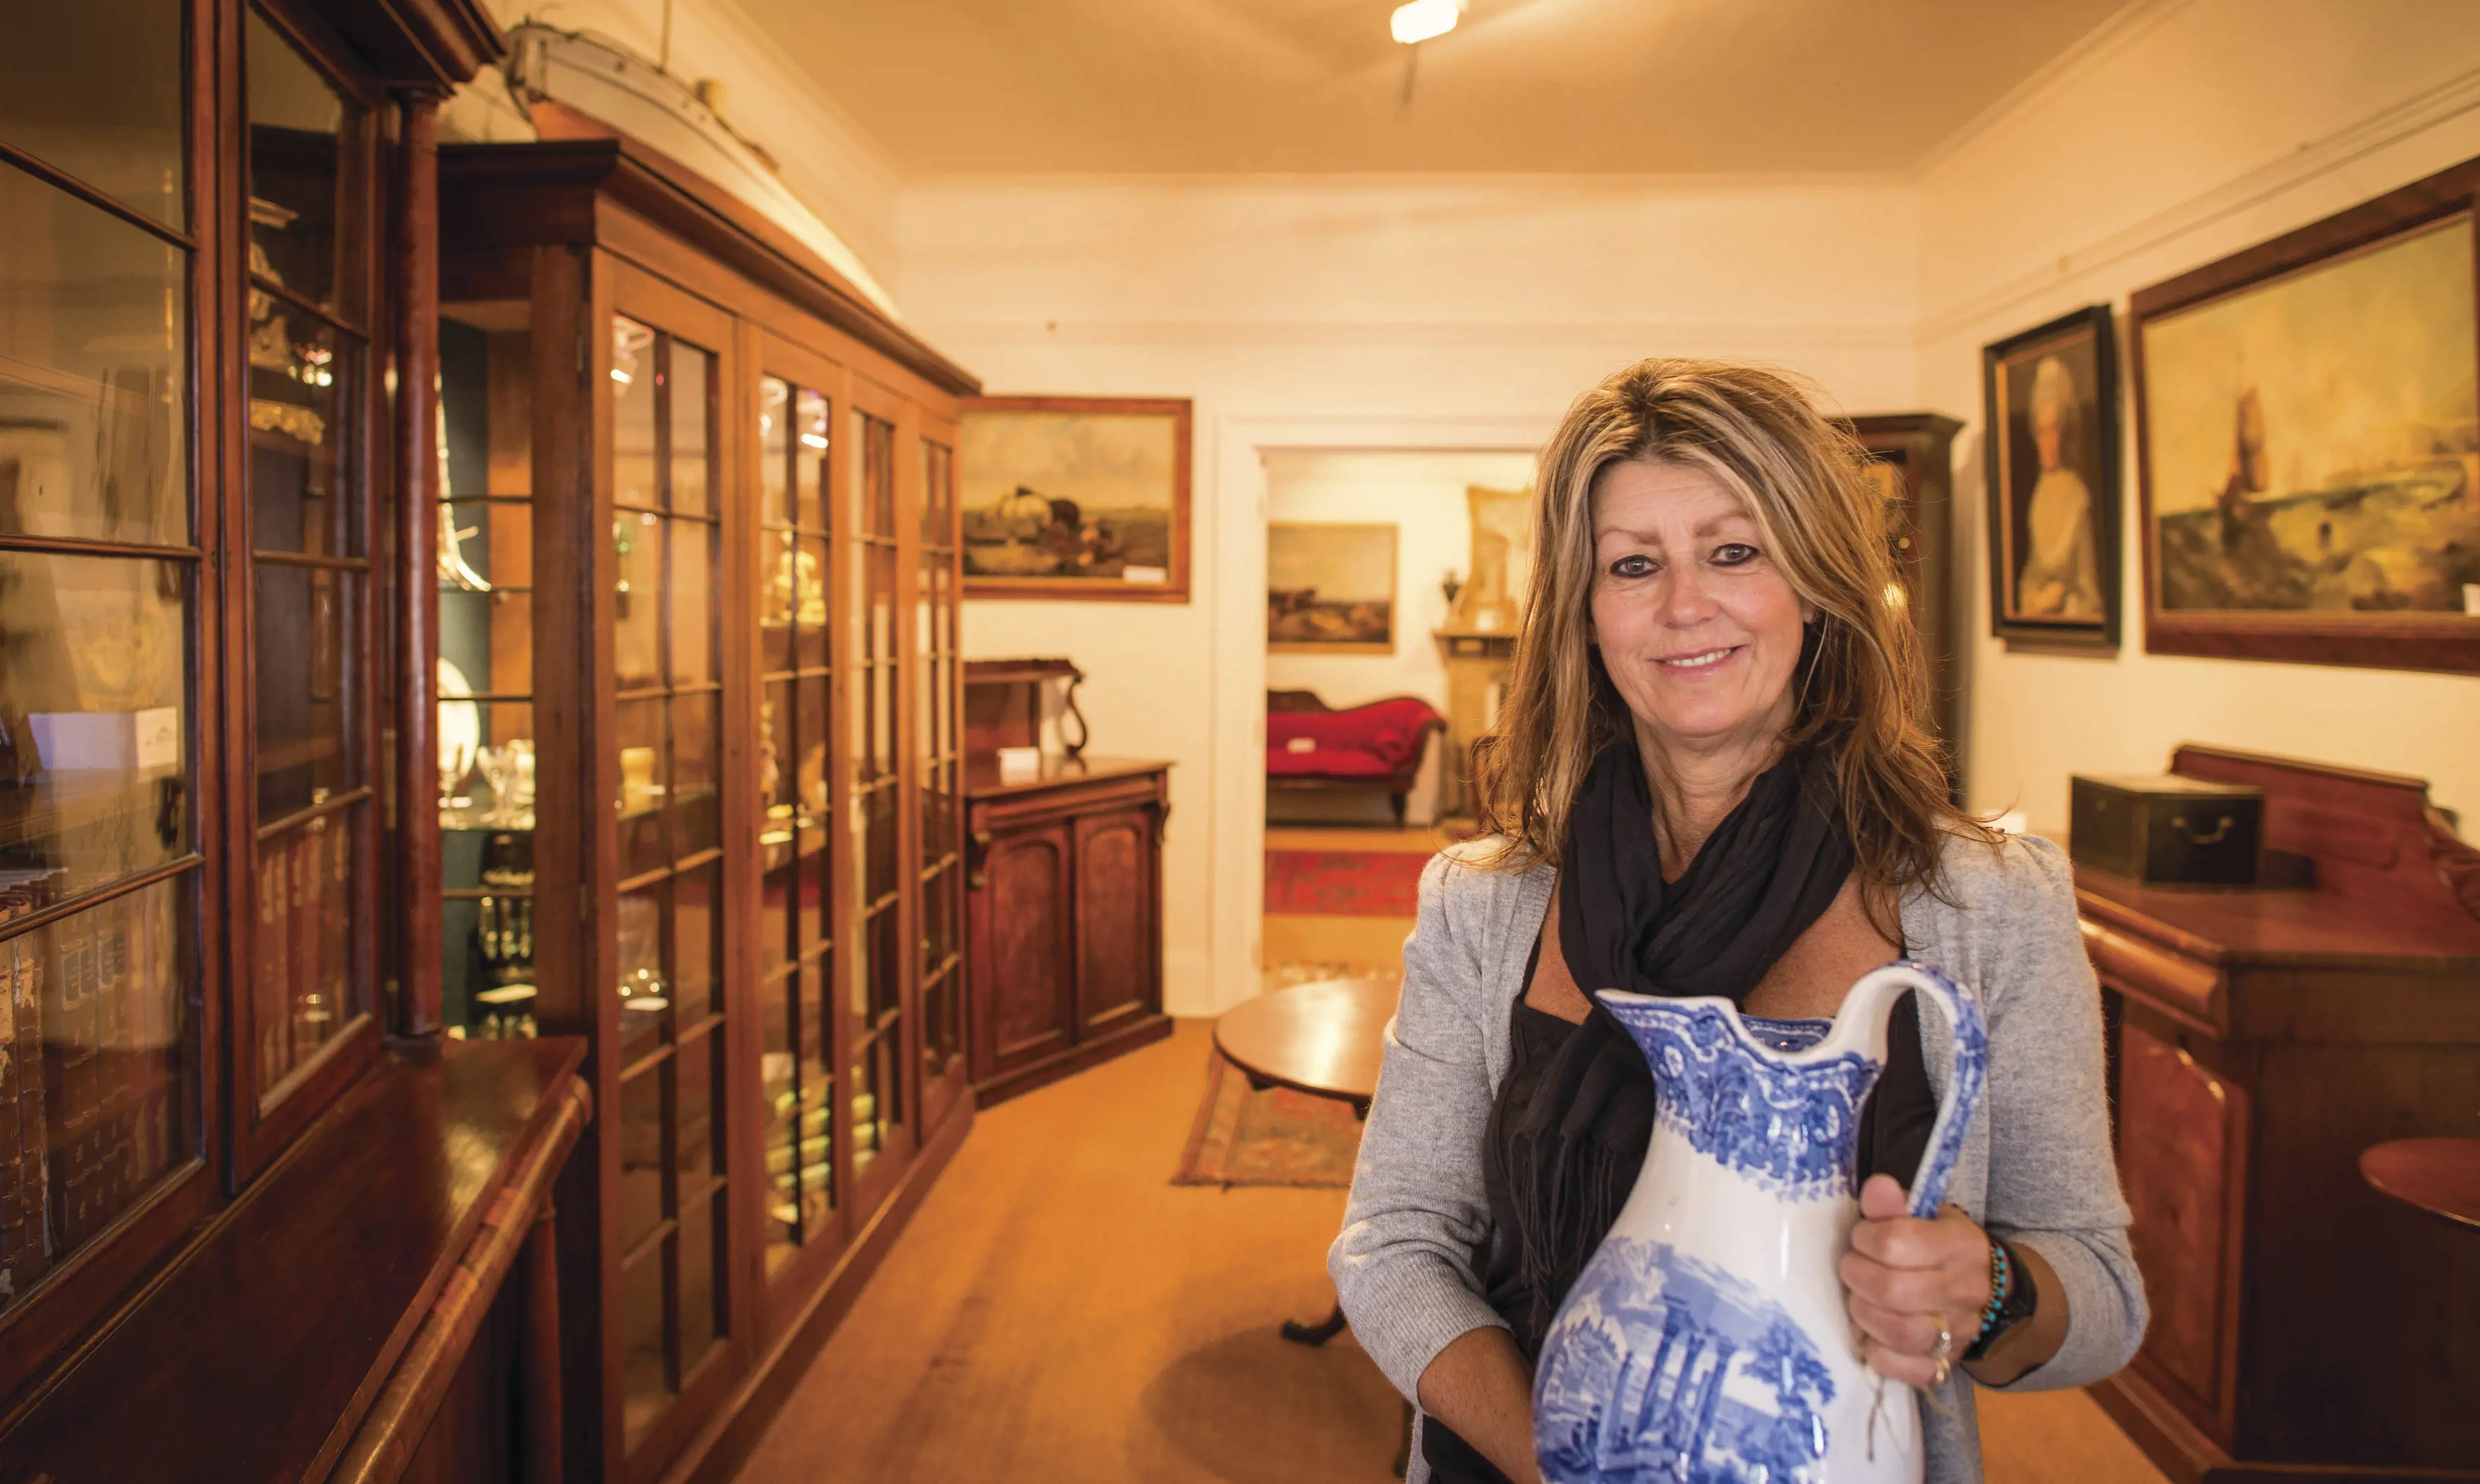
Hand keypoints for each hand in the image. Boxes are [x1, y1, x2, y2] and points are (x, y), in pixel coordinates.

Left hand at [1839, 1173, 1991, 1387]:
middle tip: (1852, 1269)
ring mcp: (1958, 1331)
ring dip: (1865, 1315)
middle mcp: (1963, 1289)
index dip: (1865, 1239)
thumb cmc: (1943, 1245)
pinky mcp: (1947, 1362)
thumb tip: (1877, 1188)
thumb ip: (1895, 1205)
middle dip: (1858, 1277)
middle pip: (1894, 1291)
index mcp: (1959, 1245)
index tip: (1861, 1238)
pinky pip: (1911, 1370)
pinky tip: (1872, 1336)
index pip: (1897, 1243)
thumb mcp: (1925, 1216)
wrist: (1992, 1290)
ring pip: (1902, 1333)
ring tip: (1860, 1299)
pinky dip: (1882, 1355)